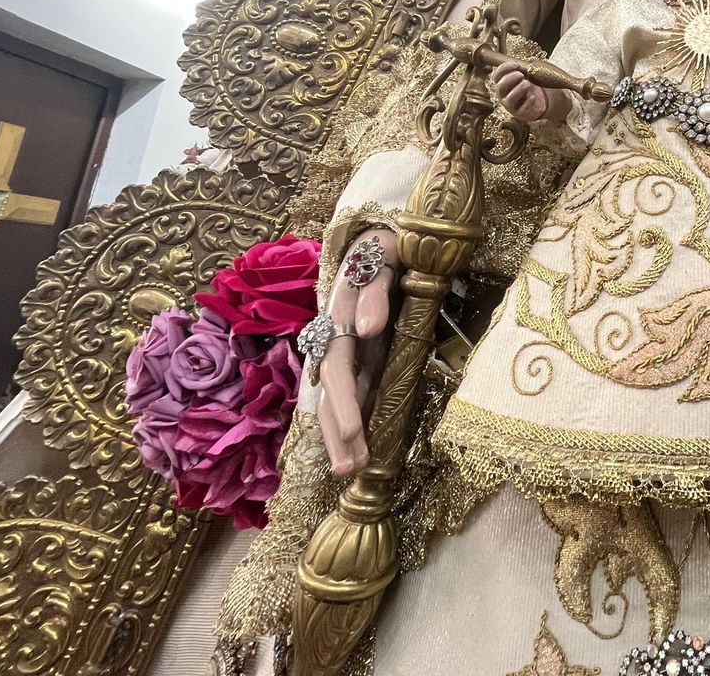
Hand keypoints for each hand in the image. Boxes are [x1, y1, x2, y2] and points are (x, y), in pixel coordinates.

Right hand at [316, 227, 398, 477]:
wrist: (375, 238)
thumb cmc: (381, 249)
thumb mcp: (380, 259)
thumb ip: (373, 294)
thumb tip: (366, 329)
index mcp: (337, 318)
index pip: (336, 367)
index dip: (343, 401)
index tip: (353, 432)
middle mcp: (333, 339)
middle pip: (328, 391)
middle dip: (337, 431)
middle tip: (348, 469)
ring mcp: (342, 350)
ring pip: (333, 398)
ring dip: (340, 434)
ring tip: (349, 470)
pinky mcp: (356, 356)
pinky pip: (351, 392)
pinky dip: (351, 420)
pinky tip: (357, 449)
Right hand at [494, 60, 554, 122]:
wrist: (540, 102)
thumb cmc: (530, 86)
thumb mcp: (530, 74)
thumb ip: (530, 66)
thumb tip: (532, 59)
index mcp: (503, 83)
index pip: (497, 75)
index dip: (504, 68)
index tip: (516, 64)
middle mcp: (504, 95)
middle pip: (499, 87)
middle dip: (509, 79)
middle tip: (520, 75)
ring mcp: (511, 105)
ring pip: (509, 99)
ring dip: (518, 90)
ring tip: (527, 84)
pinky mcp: (520, 114)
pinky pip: (522, 109)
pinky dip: (527, 102)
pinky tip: (533, 97)